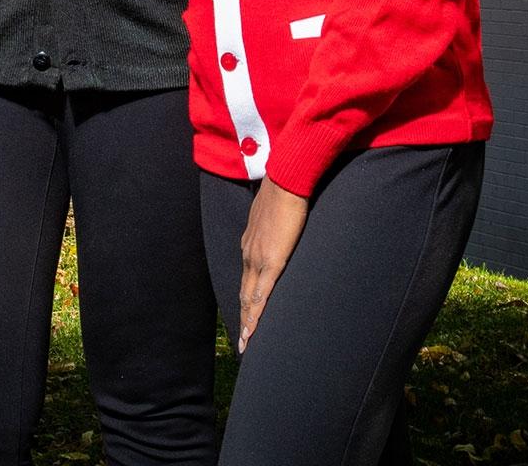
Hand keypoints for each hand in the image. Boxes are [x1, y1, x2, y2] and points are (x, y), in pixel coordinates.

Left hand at [237, 177, 308, 353]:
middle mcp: (249, 254)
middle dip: (243, 318)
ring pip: (249, 299)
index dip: (246, 299)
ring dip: (247, 322)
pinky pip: (261, 295)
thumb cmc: (284, 195)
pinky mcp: (271, 262)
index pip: (247, 278)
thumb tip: (282, 230)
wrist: (285, 183)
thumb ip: (275, 229)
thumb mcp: (275, 216)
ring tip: (247, 343)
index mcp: (250, 244)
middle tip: (243, 340)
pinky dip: (255, 316)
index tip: (244, 316)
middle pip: (244, 293)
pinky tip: (252, 331)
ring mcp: (257, 259)